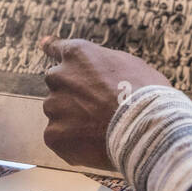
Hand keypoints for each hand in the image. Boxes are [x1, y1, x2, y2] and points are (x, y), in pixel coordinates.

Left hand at [41, 38, 170, 170]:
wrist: (146, 127)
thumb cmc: (146, 94)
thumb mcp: (129, 64)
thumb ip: (104, 66)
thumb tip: (99, 73)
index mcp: (78, 55)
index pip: (57, 47)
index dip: (52, 48)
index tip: (45, 45)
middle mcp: (59, 77)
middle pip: (58, 85)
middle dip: (72, 94)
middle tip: (97, 109)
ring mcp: (54, 107)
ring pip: (59, 113)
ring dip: (73, 120)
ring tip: (102, 129)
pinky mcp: (53, 135)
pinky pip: (60, 138)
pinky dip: (74, 144)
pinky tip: (96, 146)